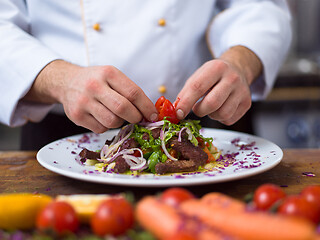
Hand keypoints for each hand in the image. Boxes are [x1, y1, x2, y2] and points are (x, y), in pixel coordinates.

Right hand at [24, 60, 157, 132]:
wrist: (67, 82)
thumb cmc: (96, 80)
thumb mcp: (112, 77)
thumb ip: (129, 91)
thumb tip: (150, 113)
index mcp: (108, 73)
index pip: (133, 93)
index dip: (147, 107)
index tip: (154, 116)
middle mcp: (94, 86)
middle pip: (123, 108)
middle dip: (135, 117)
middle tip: (137, 118)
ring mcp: (83, 102)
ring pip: (112, 122)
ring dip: (120, 122)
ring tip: (116, 114)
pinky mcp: (76, 116)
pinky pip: (101, 129)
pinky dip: (106, 126)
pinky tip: (102, 116)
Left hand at [175, 46, 261, 124]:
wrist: (237, 70)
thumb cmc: (213, 76)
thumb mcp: (198, 76)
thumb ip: (186, 92)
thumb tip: (177, 111)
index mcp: (217, 68)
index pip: (198, 87)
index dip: (186, 102)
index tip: (178, 113)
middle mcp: (232, 78)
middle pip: (212, 103)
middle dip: (199, 111)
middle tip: (196, 108)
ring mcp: (242, 91)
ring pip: (222, 114)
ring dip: (210, 115)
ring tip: (210, 106)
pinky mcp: (247, 103)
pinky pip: (229, 119)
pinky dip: (220, 118)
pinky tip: (220, 108)